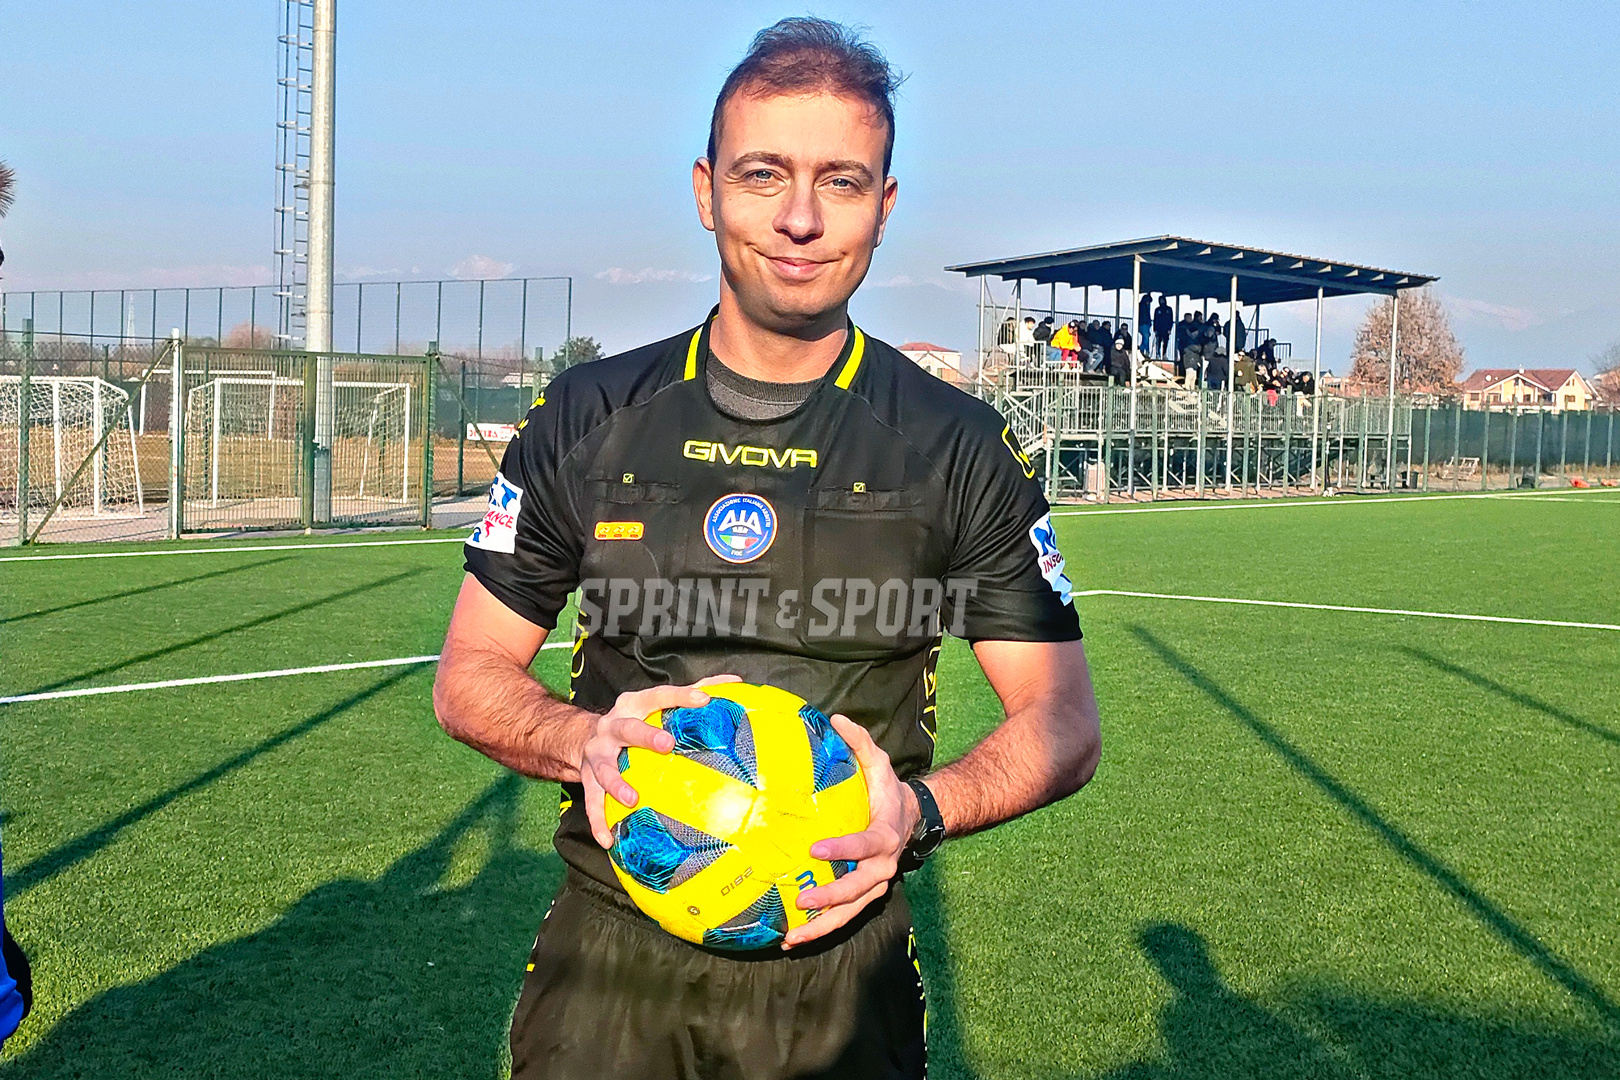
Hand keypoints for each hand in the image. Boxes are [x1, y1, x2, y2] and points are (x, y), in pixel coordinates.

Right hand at [581, 675, 740, 847]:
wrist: (582, 738)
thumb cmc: (634, 719)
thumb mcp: (657, 703)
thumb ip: (695, 691)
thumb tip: (734, 681)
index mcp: (634, 705)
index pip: (659, 696)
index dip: (681, 697)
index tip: (704, 700)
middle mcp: (612, 726)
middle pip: (627, 729)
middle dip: (645, 736)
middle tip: (666, 744)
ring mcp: (597, 754)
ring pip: (604, 769)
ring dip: (616, 784)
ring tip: (632, 799)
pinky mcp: (587, 779)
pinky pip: (592, 801)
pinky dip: (598, 821)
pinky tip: (608, 839)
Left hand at [784, 714, 920, 948]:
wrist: (912, 817)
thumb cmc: (887, 789)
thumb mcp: (879, 762)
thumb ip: (860, 742)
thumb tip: (837, 718)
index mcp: (885, 835)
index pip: (865, 844)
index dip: (843, 849)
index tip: (816, 850)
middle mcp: (883, 866)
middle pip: (858, 888)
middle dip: (830, 897)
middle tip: (801, 900)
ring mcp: (875, 883)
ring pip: (851, 911)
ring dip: (822, 925)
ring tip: (790, 937)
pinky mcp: (865, 894)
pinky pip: (845, 915)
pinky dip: (820, 928)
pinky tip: (791, 936)